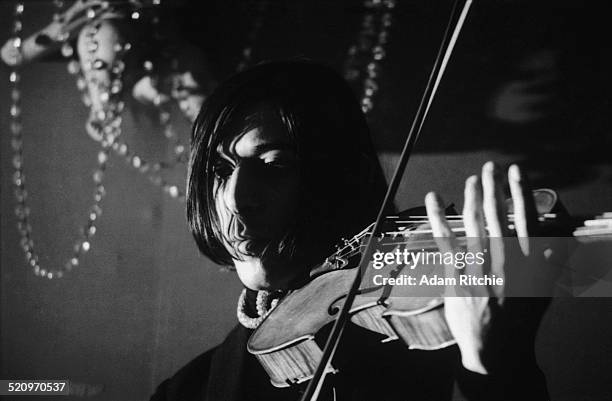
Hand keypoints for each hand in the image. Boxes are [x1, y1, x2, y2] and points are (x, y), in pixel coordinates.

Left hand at [424, 161, 546, 373]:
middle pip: (497, 216)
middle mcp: (504, 264)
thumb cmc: (520, 321)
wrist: (496, 351)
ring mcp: (478, 270)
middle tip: (490, 166)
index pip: (525, 219)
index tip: (516, 171)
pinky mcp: (456, 278)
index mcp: (528, 264)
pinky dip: (439, 218)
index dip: (520, 192)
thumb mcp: (542, 292)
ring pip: (473, 224)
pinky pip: (445, 242)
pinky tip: (435, 199)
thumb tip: (553, 238)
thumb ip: (547, 263)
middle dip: (493, 187)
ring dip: (472, 197)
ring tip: (472, 179)